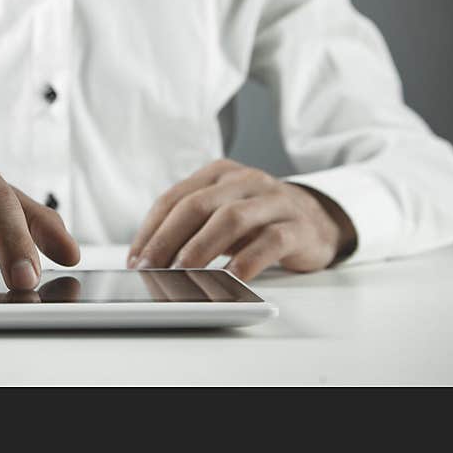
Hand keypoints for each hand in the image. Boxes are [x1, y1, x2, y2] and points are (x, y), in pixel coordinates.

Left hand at [127, 159, 355, 279]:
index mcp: (218, 174)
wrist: (317, 221)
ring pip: (231, 219)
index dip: (150, 230)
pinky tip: (230, 278)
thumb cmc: (257, 222)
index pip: (174, 198)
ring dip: (201, 248)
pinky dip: (247, 261)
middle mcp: (245, 181)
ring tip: (182, 273)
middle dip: (167, 240)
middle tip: (150, 269)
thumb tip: (148, 262)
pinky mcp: (298, 227)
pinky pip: (270, 241)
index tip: (134, 260)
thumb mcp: (222, 215)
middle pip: (196, 206)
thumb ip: (190, 229)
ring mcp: (274, 201)